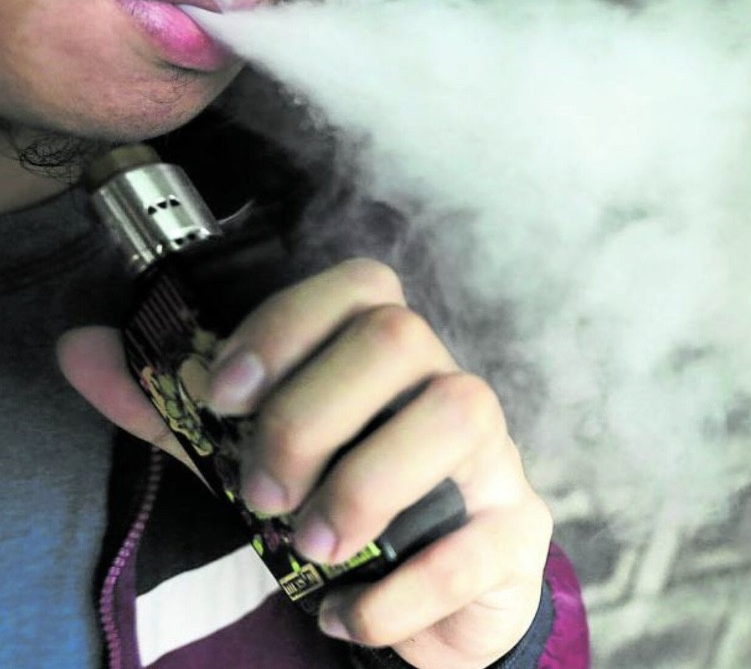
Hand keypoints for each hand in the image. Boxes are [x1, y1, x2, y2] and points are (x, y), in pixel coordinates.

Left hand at [58, 258, 552, 668]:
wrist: (434, 601)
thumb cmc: (347, 512)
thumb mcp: (257, 458)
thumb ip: (178, 410)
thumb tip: (81, 349)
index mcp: (392, 361)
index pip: (362, 287)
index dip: (287, 325)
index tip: (224, 395)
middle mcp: (450, 389)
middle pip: (399, 337)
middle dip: (309, 414)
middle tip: (263, 493)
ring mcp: (496, 458)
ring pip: (457, 413)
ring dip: (362, 485)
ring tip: (312, 548)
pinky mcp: (518, 534)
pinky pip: (473, 545)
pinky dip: (394, 593)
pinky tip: (344, 615)